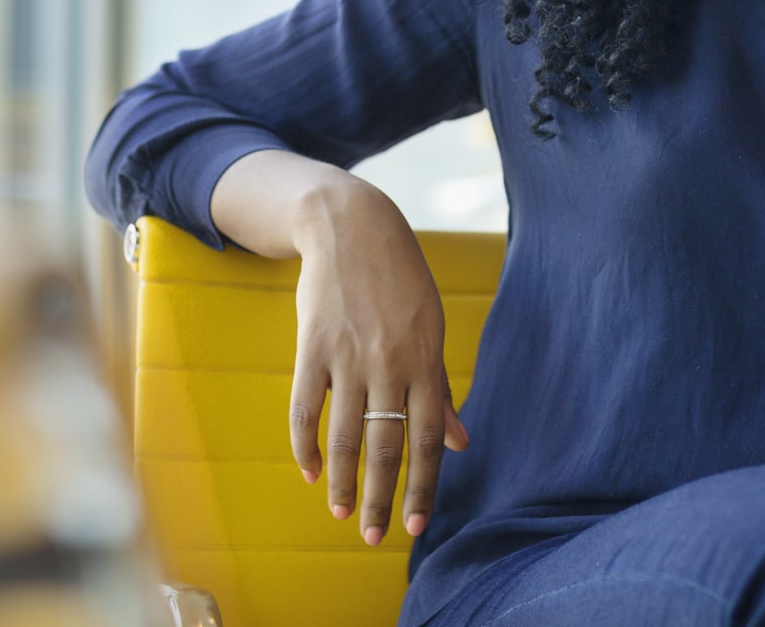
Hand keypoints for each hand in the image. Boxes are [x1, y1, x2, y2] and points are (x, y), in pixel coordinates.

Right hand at [287, 178, 469, 544]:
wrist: (353, 227)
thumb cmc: (401, 283)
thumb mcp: (431, 329)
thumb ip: (439, 390)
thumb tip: (460, 444)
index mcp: (425, 363)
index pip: (426, 442)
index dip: (422, 487)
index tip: (415, 526)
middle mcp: (389, 365)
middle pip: (384, 447)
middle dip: (379, 500)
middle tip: (372, 538)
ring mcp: (348, 357)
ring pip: (343, 436)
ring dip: (341, 482)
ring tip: (339, 512)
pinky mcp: (312, 346)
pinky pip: (304, 407)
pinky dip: (304, 443)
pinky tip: (309, 470)